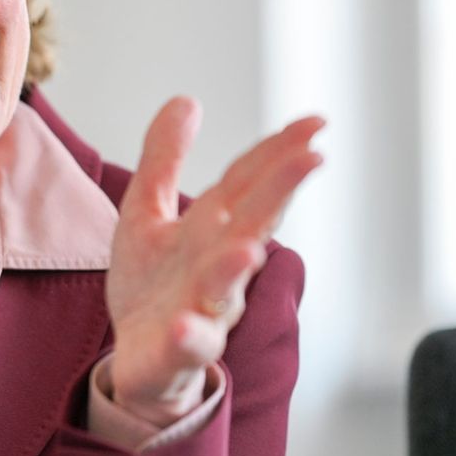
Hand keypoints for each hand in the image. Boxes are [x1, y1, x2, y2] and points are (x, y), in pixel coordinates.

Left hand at [105, 97, 322, 424]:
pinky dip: (191, 337)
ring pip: (226, 289)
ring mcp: (204, 308)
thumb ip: (164, 157)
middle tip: (312, 158)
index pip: (251, 183)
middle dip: (280, 193)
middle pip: (252, 225)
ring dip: (235, 269)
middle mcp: (219, 265)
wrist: (139, 356)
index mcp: (214, 228)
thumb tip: (186, 99)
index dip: (279, 152)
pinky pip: (189, 345)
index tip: (316, 122)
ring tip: (247, 248)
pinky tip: (187, 326)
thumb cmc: (153, 283)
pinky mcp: (178, 350)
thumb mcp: (147, 209)